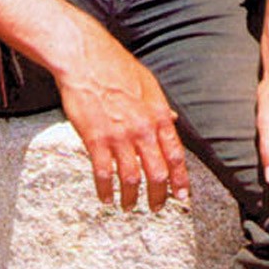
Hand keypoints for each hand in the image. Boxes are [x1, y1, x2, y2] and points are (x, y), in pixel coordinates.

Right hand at [54, 38, 190, 210]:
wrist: (87, 60)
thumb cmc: (117, 68)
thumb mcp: (148, 84)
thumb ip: (160, 107)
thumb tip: (171, 122)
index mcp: (158, 115)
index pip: (176, 155)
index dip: (180, 178)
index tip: (182, 195)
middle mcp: (142, 129)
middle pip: (157, 172)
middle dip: (159, 195)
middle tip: (156, 208)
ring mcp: (119, 136)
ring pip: (131, 178)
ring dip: (131, 198)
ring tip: (129, 207)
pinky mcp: (95, 140)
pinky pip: (103, 173)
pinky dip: (105, 190)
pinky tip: (105, 198)